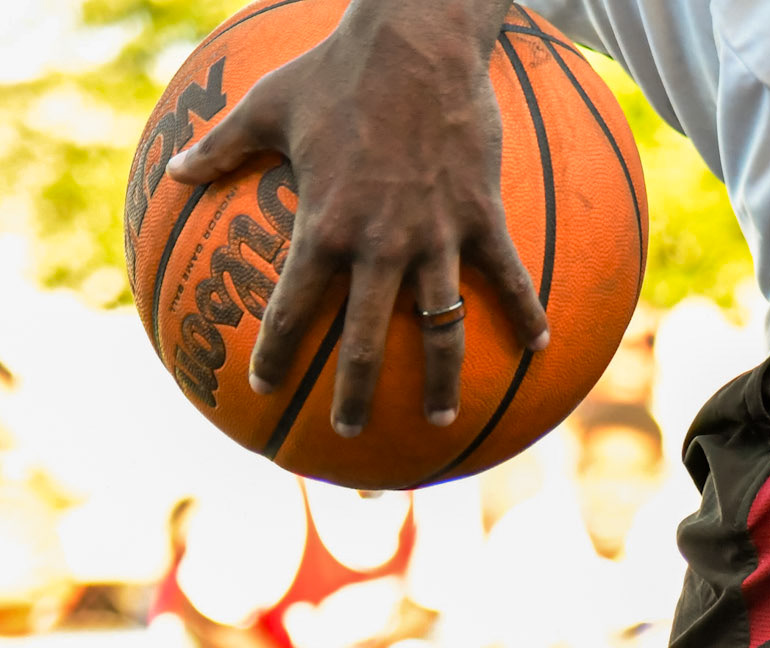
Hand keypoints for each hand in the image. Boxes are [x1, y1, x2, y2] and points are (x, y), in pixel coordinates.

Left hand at [167, 0, 549, 434]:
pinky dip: (526, 313)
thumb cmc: (338, 68)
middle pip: (363, 343)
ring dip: (442, 380)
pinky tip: (539, 347)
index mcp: (324, 227)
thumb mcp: (268, 102)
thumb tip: (175, 171)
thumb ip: (220, 146)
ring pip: (439, 329)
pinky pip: (508, 278)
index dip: (272, 353)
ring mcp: (434, 236)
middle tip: (347, 432)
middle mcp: (378, 245)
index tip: (262, 387)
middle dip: (353, 395)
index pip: (290, 308)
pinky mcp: (480, 217)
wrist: (417, 39)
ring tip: (442, 416)